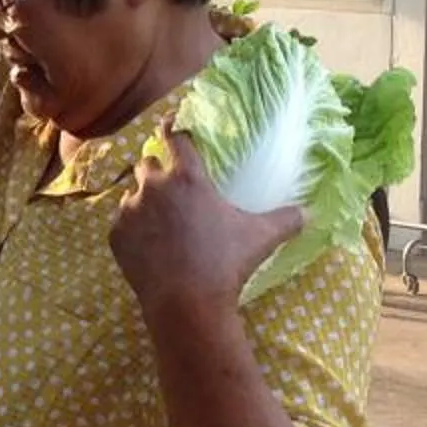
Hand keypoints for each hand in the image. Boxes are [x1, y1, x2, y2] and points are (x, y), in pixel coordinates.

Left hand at [108, 131, 301, 314]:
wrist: (187, 303)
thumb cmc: (226, 264)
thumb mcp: (261, 237)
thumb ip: (286, 220)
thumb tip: (310, 214)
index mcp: (188, 178)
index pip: (175, 137)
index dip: (173, 127)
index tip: (171, 122)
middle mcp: (154, 186)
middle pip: (147, 162)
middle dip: (157, 169)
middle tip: (170, 186)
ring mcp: (130, 210)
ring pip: (132, 193)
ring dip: (143, 200)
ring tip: (160, 222)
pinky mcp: (116, 235)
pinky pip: (121, 222)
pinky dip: (133, 229)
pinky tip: (148, 244)